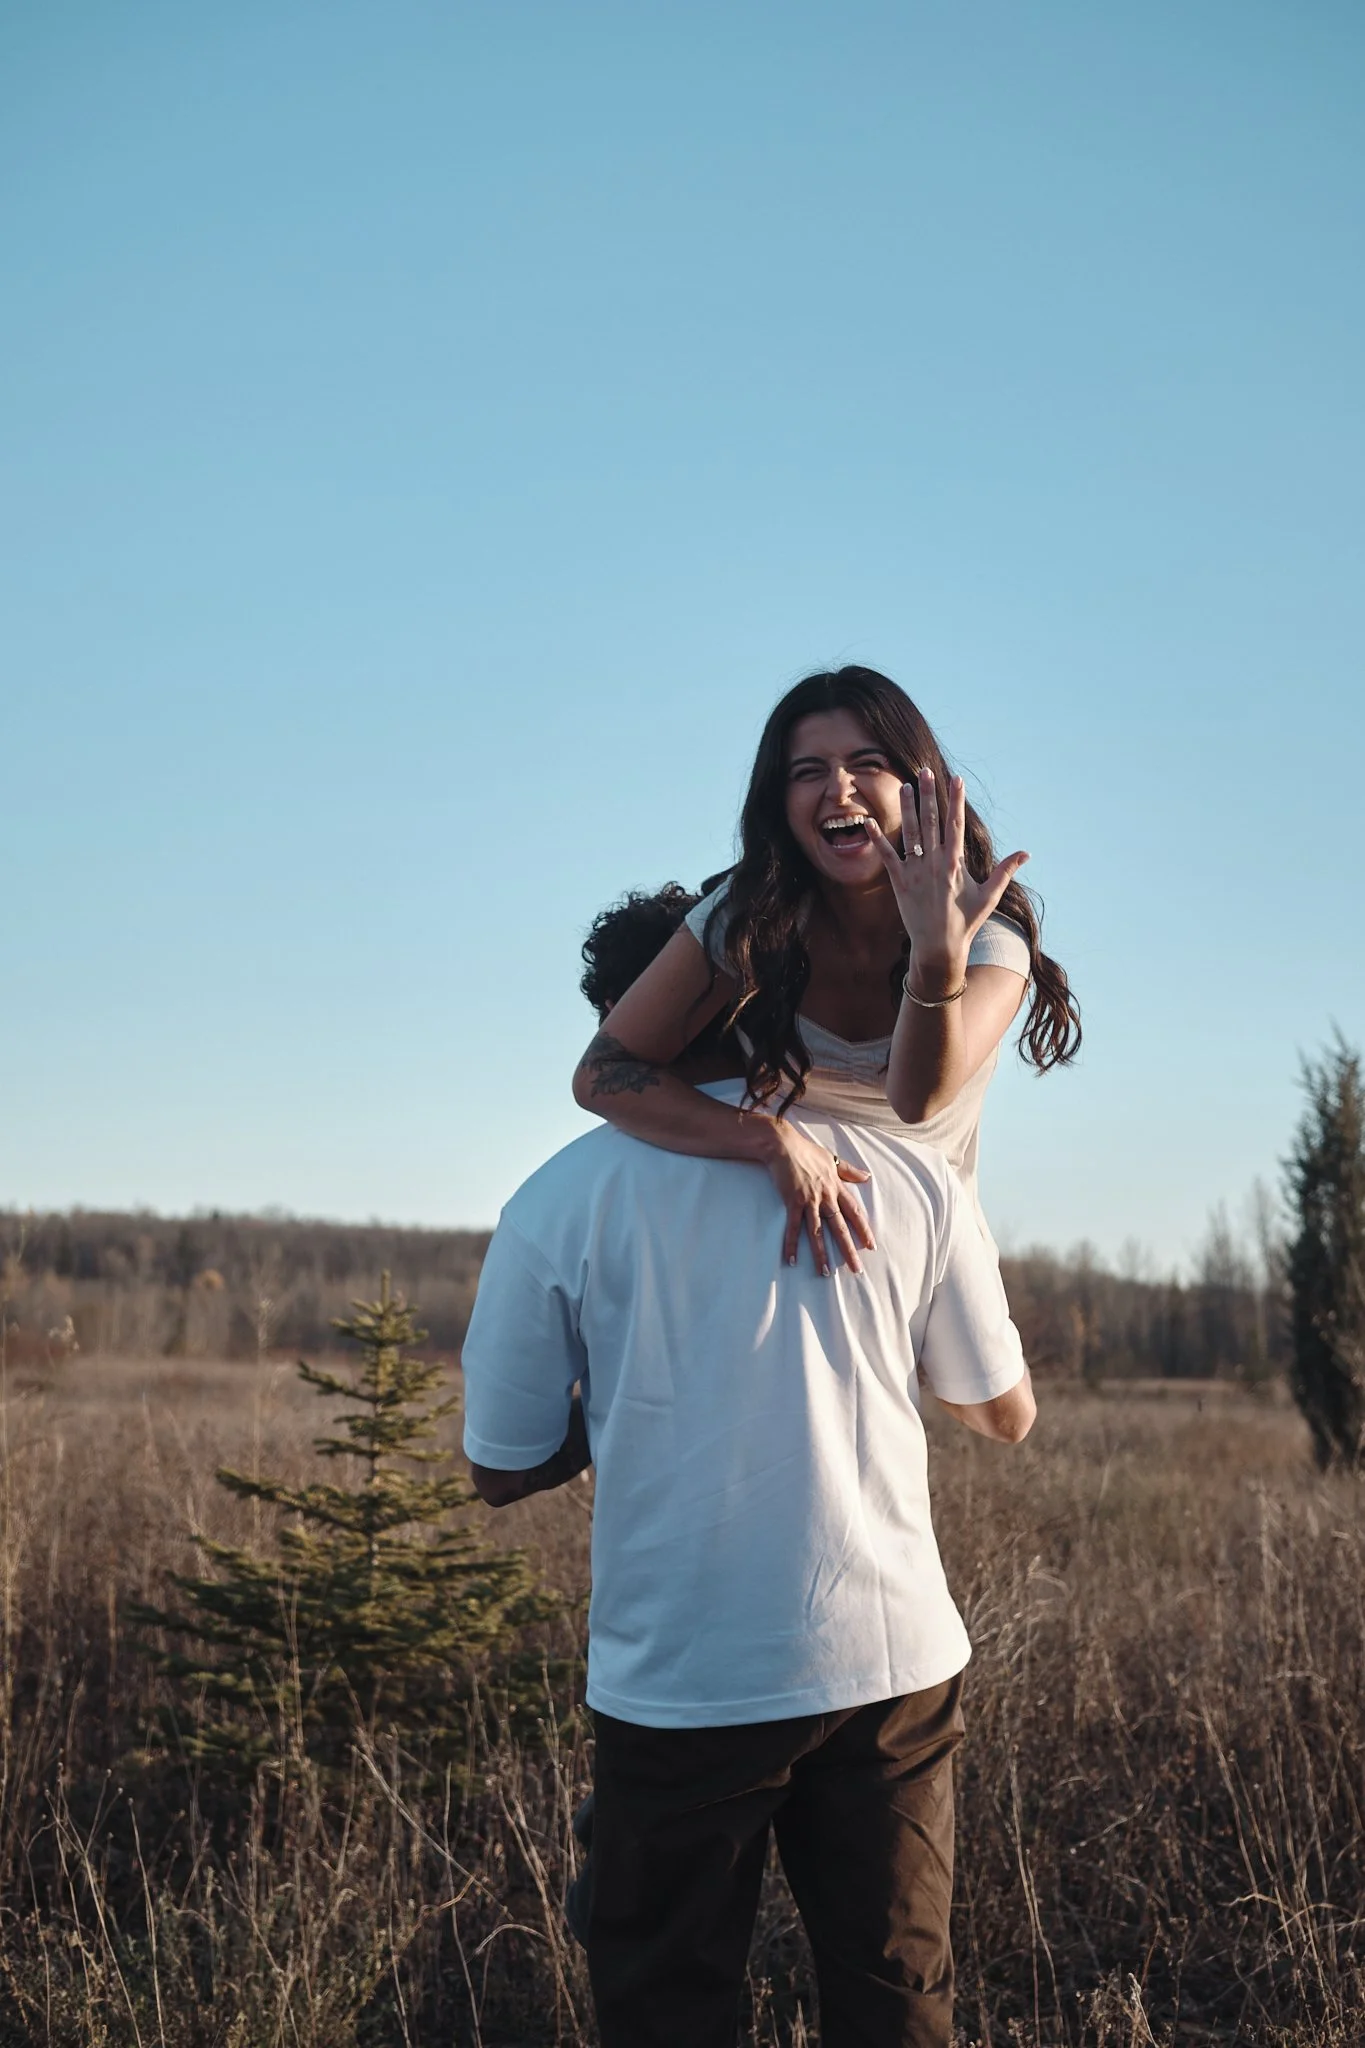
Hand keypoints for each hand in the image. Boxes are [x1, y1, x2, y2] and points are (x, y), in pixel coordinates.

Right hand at [765, 1123, 875, 1276]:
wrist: (783, 1145)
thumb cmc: (807, 1151)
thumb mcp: (832, 1159)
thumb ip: (849, 1171)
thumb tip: (867, 1176)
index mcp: (836, 1188)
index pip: (854, 1213)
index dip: (863, 1230)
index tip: (871, 1246)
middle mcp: (826, 1197)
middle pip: (840, 1228)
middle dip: (849, 1249)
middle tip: (856, 1269)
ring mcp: (809, 1201)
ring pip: (818, 1232)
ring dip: (822, 1254)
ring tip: (826, 1273)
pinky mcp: (792, 1202)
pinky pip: (793, 1228)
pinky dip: (792, 1244)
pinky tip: (792, 1260)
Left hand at [866, 768, 1027, 985]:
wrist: (939, 946)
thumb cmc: (966, 921)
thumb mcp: (989, 895)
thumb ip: (1005, 871)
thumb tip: (1026, 853)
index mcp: (955, 862)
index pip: (955, 824)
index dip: (955, 800)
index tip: (956, 780)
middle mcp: (934, 862)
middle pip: (931, 821)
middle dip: (929, 795)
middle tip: (925, 772)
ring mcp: (915, 871)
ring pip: (910, 833)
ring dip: (907, 808)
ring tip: (905, 786)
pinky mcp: (899, 882)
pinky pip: (887, 856)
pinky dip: (878, 839)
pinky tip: (869, 822)